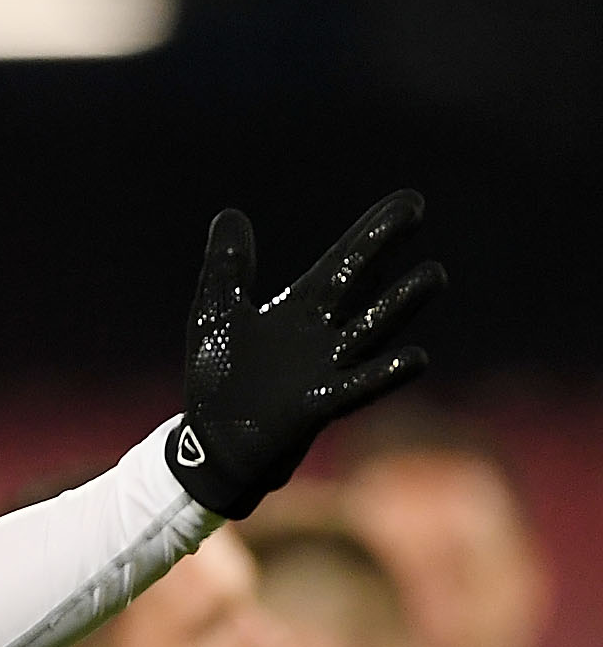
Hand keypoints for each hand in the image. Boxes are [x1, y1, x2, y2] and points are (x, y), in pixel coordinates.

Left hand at [166, 191, 443, 518]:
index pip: (344, 261)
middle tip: (415, 209)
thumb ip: (228, 267)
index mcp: (301, 309)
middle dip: (383, 247)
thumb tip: (230, 214)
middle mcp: (322, 334)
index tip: (410, 201)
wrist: (211, 444)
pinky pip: (358, 388)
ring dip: (400, 304)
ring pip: (371, 331)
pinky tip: (417, 356)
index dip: (372, 231)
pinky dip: (385, 375)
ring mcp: (325, 370)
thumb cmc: (218, 379)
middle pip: (359, 283)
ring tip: (435, 274)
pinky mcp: (317, 406)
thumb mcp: (216, 315)